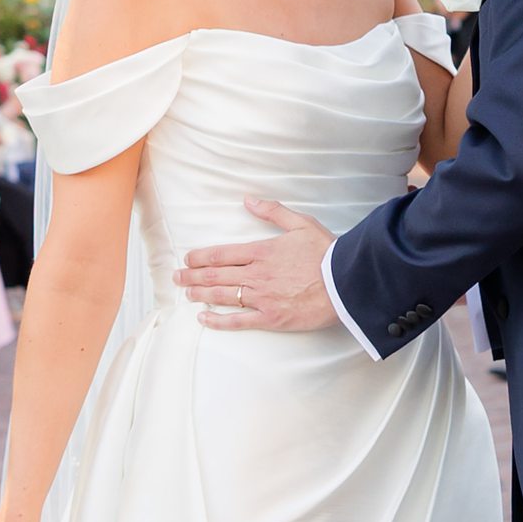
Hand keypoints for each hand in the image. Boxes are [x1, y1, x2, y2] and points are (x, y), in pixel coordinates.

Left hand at [175, 195, 338, 329]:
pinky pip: (238, 321)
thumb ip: (272, 211)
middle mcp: (256, 274)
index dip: (201, 257)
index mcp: (262, 251)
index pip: (222, 254)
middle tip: (176, 278)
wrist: (346, 283)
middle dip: (192, 276)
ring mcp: (261, 297)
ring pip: (222, 295)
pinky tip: (204, 318)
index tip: (188, 259)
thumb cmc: (327, 253)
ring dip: (199, 294)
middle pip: (216, 274)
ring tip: (185, 293)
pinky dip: (218, 320)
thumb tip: (249, 200)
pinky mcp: (270, 318)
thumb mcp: (301, 223)